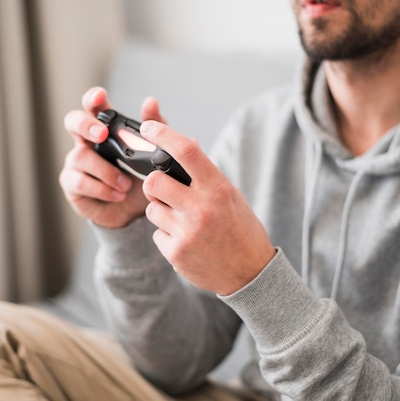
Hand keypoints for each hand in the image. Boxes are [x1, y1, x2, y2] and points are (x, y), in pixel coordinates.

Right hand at [59, 87, 164, 227]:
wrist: (135, 211)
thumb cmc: (140, 176)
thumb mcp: (152, 151)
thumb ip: (154, 127)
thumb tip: (151, 102)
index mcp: (105, 129)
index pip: (93, 106)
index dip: (93, 98)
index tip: (100, 96)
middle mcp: (86, 141)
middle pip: (73, 122)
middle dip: (86, 125)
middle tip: (102, 135)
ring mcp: (76, 162)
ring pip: (80, 156)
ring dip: (106, 171)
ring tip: (126, 185)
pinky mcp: (72, 184)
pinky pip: (80, 182)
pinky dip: (102, 189)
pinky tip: (118, 194)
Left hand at [140, 121, 275, 295]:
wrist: (251, 273)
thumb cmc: (240, 229)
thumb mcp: (230, 195)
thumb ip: (205, 174)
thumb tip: (183, 144)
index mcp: (218, 189)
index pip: (186, 151)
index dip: (163, 133)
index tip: (149, 127)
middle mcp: (201, 209)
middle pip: (154, 181)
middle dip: (153, 183)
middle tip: (162, 189)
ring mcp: (187, 233)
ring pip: (152, 209)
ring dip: (161, 212)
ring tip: (183, 221)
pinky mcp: (176, 253)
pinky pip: (156, 234)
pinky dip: (167, 235)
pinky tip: (187, 241)